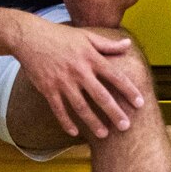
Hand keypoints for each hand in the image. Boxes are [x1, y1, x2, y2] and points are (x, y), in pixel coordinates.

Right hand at [11, 16, 145, 139]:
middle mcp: (79, 71)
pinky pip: (58, 109)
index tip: (140, 103)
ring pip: (81, 107)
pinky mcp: (47, 89)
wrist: (30, 37)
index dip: (129, 91)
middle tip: (126, 127)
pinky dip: (66, 122)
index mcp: (91, 58)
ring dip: (93, 122)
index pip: (116, 77)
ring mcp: (62, 82)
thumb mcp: (87, 37)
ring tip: (104, 135)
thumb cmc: (61, 36)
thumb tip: (128, 44)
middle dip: (114, 113)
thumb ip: (108, 44)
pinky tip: (75, 132)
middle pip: (101, 96)